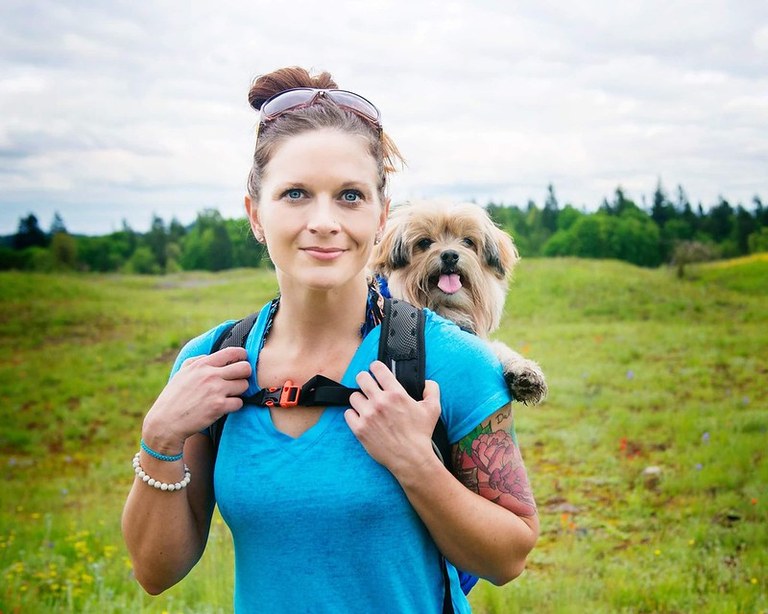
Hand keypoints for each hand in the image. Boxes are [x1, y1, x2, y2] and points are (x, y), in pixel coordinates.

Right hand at [142, 347, 251, 453]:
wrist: (166, 423)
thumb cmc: (173, 398)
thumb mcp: (181, 373)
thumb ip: (195, 361)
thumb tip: (209, 356)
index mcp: (202, 365)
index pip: (232, 352)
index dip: (242, 356)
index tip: (242, 362)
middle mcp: (211, 375)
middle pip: (245, 368)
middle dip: (245, 374)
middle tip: (238, 381)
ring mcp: (216, 390)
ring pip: (244, 385)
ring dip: (239, 391)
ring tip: (229, 395)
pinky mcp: (219, 406)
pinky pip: (239, 403)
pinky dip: (235, 406)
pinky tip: (225, 407)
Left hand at [344, 361, 440, 475]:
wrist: (411, 458)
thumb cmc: (421, 434)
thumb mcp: (433, 409)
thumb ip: (432, 390)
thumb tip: (426, 382)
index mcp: (396, 393)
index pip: (378, 369)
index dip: (375, 367)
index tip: (375, 369)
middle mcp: (380, 402)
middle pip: (361, 378)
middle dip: (364, 379)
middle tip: (367, 384)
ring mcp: (368, 415)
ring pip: (353, 396)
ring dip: (360, 399)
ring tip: (366, 404)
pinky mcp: (359, 429)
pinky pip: (348, 414)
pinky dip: (353, 414)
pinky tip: (361, 417)